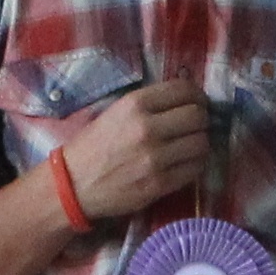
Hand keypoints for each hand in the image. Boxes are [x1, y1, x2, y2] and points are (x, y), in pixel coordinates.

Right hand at [61, 79, 213, 221]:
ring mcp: (155, 158)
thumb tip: (186, 100)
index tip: (197, 103)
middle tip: (195, 126)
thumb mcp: (116, 112)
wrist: (74, 184)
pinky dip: (195, 164)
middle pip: (198, 116)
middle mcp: (147, 128)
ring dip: (200, 143)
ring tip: (190, 145)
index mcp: (135, 104)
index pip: (184, 90)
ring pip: (201, 143)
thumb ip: (149, 105)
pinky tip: (185, 163)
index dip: (197, 96)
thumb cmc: (94, 146)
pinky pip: (194, 169)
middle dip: (201, 120)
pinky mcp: (160, 183)